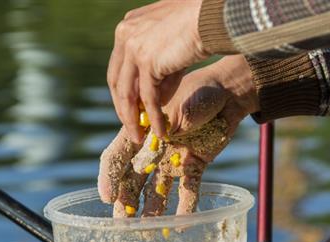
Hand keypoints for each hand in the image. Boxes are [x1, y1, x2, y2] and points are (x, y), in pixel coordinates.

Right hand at [99, 56, 258, 216]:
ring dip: (151, 211)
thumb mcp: (182, 104)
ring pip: (156, 191)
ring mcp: (171, 160)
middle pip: (132, 180)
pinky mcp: (192, 167)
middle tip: (122, 226)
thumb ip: (173, 123)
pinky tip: (182, 226)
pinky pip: (187, 191)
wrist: (228, 94)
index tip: (107, 198)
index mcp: (140, 130)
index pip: (116, 156)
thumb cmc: (201, 91)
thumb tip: (167, 138)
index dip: (108, 177)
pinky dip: (185, 208)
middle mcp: (152, 149)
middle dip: (125, 203)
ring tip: (147, 232)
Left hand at [108, 0, 208, 143]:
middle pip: (117, 81)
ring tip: (139, 137)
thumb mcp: (172, 45)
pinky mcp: (147, 60)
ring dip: (133, 119)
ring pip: (128, 93)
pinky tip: (160, 131)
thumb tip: (157, 100)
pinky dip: (154, 117)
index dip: (123, 92)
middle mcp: (126, 35)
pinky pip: (148, 97)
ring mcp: (134, 47)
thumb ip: (161, 68)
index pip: (119, 67)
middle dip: (124, 109)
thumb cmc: (200, 24)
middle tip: (131, 128)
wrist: (212, 15)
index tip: (130, 110)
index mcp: (128, 27)